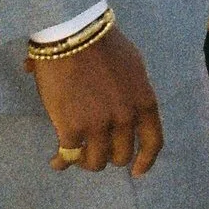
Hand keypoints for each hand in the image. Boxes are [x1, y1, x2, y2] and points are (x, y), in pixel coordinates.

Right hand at [35, 26, 163, 176]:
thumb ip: (132, 91)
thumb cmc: (103, 44)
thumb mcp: (133, 66)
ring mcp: (99, 126)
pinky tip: (56, 161)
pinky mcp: (72, 129)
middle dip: (109, 156)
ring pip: (95, 162)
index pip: (153, 142)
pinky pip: (68, 156)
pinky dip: (61, 162)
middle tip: (96, 151)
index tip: (137, 171)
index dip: (145, 161)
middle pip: (122, 155)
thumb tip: (125, 103)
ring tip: (76, 156)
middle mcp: (125, 119)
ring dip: (85, 161)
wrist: (74, 36)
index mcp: (144, 103)